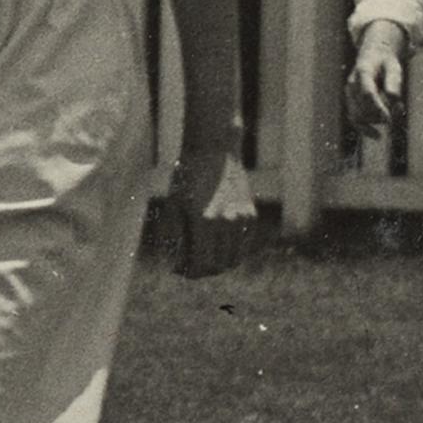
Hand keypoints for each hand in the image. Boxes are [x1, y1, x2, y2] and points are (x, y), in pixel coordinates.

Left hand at [165, 145, 256, 280]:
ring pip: (233, 259)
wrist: (214, 150)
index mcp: (204, 221)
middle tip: (189, 265)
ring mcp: (242, 219)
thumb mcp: (173, 204)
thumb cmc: (187, 177)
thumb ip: (172, 236)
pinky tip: (217, 245)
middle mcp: (226, 223)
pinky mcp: (251, 215)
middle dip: (202, 271)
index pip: (201, 264)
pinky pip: (242, 245)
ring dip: (218, 264)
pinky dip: (231, 251)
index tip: (178, 269)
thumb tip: (173, 262)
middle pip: (218, 266)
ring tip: (203, 257)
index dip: (188, 272)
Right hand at [341, 26, 410, 147]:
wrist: (373, 57)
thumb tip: (394, 101)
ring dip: (376, 120)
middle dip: (379, 116)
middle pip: (362, 108)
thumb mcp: (395, 68)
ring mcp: (349, 93)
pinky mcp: (350, 102)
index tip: (389, 121)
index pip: (368, 94)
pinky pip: (354, 119)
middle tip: (397, 113)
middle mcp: (352, 84)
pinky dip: (365, 129)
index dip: (378, 109)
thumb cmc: (386, 63)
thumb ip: (394, 83)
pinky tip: (377, 136)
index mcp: (363, 72)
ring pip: (358, 115)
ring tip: (393, 114)